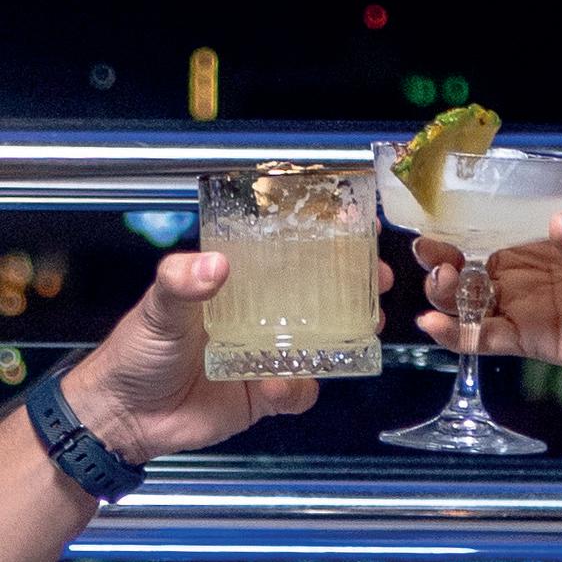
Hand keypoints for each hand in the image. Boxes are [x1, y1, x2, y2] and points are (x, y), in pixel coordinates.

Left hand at [60, 252, 319, 464]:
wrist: (124, 415)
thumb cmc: (138, 351)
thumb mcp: (157, 309)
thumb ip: (179, 282)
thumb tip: (215, 264)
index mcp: (235, 290)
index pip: (278, 266)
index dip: (304, 254)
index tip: (330, 240)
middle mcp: (257, 322)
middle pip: (306, 307)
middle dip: (328, 303)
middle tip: (343, 296)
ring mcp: (263, 358)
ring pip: (310, 350)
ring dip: (318, 349)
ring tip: (305, 349)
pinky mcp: (264, 396)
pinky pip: (297, 393)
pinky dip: (295, 390)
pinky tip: (274, 387)